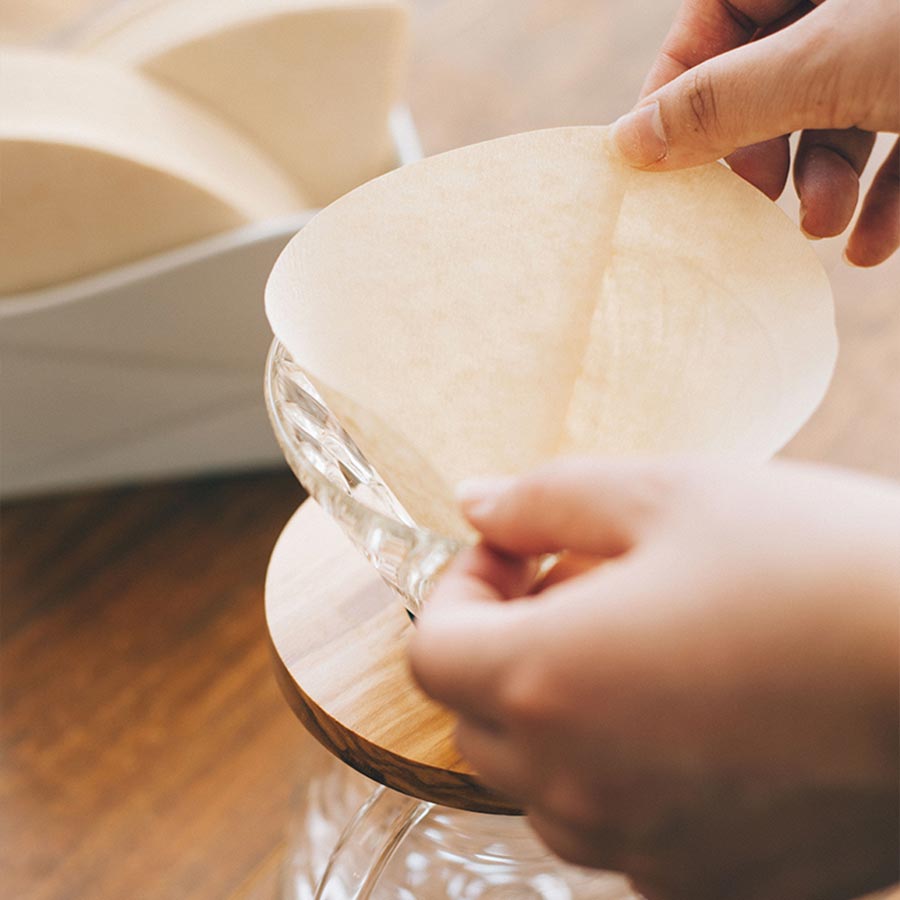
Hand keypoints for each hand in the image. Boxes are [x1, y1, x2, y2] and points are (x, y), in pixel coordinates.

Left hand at [409, 458, 899, 899]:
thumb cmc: (821, 567)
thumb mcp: (668, 493)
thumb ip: (543, 499)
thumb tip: (474, 504)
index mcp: (547, 682)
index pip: (431, 649)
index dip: (461, 586)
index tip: (518, 551)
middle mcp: (579, 787)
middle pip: (478, 715)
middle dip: (507, 639)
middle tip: (583, 583)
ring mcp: (647, 850)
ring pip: (543, 778)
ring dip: (561, 706)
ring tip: (646, 641)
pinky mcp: (716, 886)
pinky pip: (620, 826)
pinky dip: (623, 766)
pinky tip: (697, 711)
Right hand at [610, 0, 898, 266]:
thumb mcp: (826, 66)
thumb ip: (724, 103)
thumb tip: (629, 140)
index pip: (717, 12)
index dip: (680, 82)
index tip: (658, 157)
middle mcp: (854, 6)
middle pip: (772, 75)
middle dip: (761, 151)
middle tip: (752, 196)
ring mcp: (896, 52)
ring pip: (836, 118)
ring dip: (823, 187)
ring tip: (824, 225)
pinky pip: (892, 149)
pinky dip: (878, 200)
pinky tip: (869, 243)